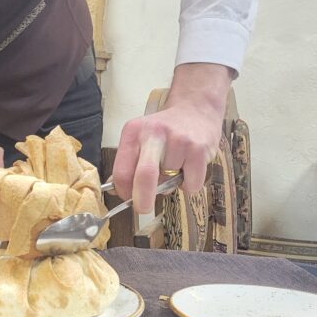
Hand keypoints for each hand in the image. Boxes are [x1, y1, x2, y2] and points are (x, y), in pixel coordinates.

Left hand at [112, 63, 230, 212]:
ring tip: (176, 167)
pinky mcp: (199, 150)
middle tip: (143, 208)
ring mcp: (179, 141)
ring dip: (171, 185)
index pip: (122, 171)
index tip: (129, 198)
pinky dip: (190, 185)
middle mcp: (154, 133)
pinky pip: (191, 184)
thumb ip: (129, 163)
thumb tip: (117, 192)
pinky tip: (189, 167)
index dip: (124, 191)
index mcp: (134, 132)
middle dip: (142, 200)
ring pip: (170, 183)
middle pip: (144, 176)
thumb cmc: (165, 130)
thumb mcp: (140, 138)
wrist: (196, 108)